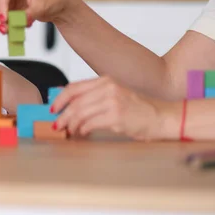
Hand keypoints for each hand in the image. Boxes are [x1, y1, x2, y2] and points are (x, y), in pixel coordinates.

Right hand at [0, 0, 72, 32]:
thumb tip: (16, 23)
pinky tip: (8, 29)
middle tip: (3, 28)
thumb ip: (27, 14)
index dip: (1, 6)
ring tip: (7, 31)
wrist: (60, 4)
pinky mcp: (9, 5)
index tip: (4, 19)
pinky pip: (0, 14)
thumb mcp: (41, 7)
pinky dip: (2, 22)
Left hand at [51, 76, 166, 140]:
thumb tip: (70, 105)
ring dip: (71, 125)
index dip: (60, 99)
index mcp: (105, 81)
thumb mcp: (114, 96)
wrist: (161, 117)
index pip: (74, 88)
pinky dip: (83, 130)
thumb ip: (94, 97)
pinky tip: (83, 133)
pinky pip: (90, 123)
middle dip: (62, 116)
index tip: (53, 109)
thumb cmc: (137, 110)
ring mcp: (113, 101)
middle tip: (57, 126)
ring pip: (80, 113)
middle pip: (75, 102)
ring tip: (70, 132)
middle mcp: (108, 88)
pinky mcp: (116, 115)